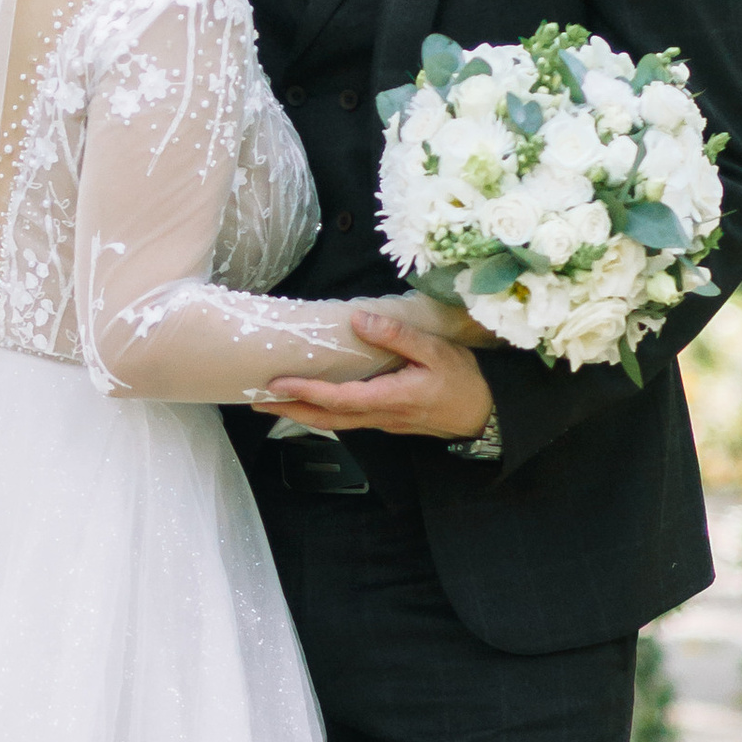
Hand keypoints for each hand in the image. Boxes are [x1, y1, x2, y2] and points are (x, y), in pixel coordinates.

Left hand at [252, 296, 498, 441]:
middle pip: (325, 418)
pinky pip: (347, 420)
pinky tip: (312, 402)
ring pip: (334, 423)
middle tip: (255, 401)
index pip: (336, 398)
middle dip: (289, 409)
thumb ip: (397, 335)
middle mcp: (380, 416)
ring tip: (273, 402)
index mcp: (389, 398)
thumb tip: (359, 319)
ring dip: (302, 412)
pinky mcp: (387, 421)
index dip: (304, 391)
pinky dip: (322, 412)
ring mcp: (382, 422)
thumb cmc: (464, 381)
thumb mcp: (436, 350)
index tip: (275, 384)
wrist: (487, 415)